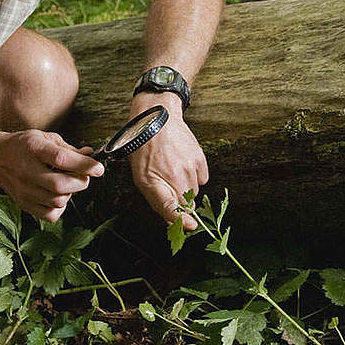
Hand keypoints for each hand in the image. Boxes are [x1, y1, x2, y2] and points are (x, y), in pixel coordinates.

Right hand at [0, 129, 103, 222]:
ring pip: (58, 201)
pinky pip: (50, 214)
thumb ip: (69, 149)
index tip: (98, 168)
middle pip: (60, 185)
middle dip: (80, 182)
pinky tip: (56, 195)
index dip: (84, 165)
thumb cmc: (24, 146)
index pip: (62, 159)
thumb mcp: (46, 138)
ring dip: (70, 193)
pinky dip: (60, 207)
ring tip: (66, 182)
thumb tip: (91, 155)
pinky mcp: (23, 204)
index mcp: (34, 149)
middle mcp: (27, 170)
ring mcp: (24, 190)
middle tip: (83, 176)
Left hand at [128, 94, 208, 229]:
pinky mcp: (199, 158)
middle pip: (185, 202)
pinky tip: (183, 163)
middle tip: (169, 185)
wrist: (157, 118)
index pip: (170, 207)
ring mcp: (189, 166)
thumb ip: (157, 200)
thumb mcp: (141, 176)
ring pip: (195, 190)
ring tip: (173, 169)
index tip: (190, 226)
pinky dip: (195, 175)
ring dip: (186, 186)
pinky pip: (203, 178)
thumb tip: (173, 220)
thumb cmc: (144, 148)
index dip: (180, 219)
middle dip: (179, 200)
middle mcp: (173, 174)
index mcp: (152, 180)